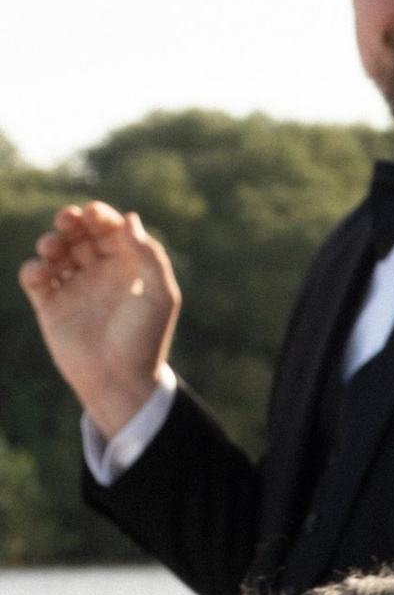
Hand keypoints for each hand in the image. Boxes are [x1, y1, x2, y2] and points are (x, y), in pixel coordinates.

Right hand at [17, 203, 180, 434]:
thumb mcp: (159, 295)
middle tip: (67, 220)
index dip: (99, 215)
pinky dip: (32, 269)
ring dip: (51, 241)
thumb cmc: (145, 338)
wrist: (120, 381)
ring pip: (55, 251)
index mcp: (127, 266)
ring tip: (53, 248)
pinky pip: (35, 278)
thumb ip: (150, 255)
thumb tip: (129, 218)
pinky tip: (40, 272)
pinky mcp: (50, 306)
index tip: (92, 214)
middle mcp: (99, 273)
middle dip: (70, 221)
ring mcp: (73, 288)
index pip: (109, 229)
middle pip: (79, 234)